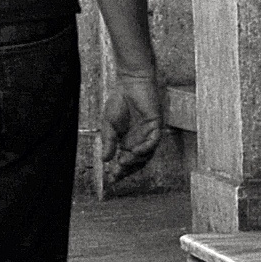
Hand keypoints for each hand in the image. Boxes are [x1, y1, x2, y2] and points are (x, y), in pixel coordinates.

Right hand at [100, 68, 162, 187]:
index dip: (119, 170)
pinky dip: (145, 148)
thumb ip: (108, 141)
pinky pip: (153, 141)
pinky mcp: (156, 125)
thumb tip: (104, 159)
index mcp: (128, 141)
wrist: (129, 82)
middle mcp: (139, 140)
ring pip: (146, 154)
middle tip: (117, 174)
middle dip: (127, 169)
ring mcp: (149, 133)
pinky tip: (135, 151)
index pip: (126, 160)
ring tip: (123, 162)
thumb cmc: (119, 101)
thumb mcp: (108, 124)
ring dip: (136, 161)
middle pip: (137, 161)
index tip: (111, 178)